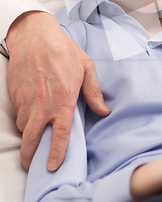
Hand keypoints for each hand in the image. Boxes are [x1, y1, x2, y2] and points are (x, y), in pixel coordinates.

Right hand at [6, 11, 110, 170]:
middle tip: (33, 164)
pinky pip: (18, 114)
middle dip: (30, 156)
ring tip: (31, 145)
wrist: (35, 35)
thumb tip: (104, 110)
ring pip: (23, 128)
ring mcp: (27, 100)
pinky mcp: (16, 95)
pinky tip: (29, 119)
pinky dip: (22, 121)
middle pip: (32, 139)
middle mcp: (43, 104)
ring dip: (26, 139)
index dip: (56, 153)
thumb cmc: (63, 50)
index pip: (60, 134)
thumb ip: (93, 92)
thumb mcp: (85, 68)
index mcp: (63, 100)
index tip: (53, 166)